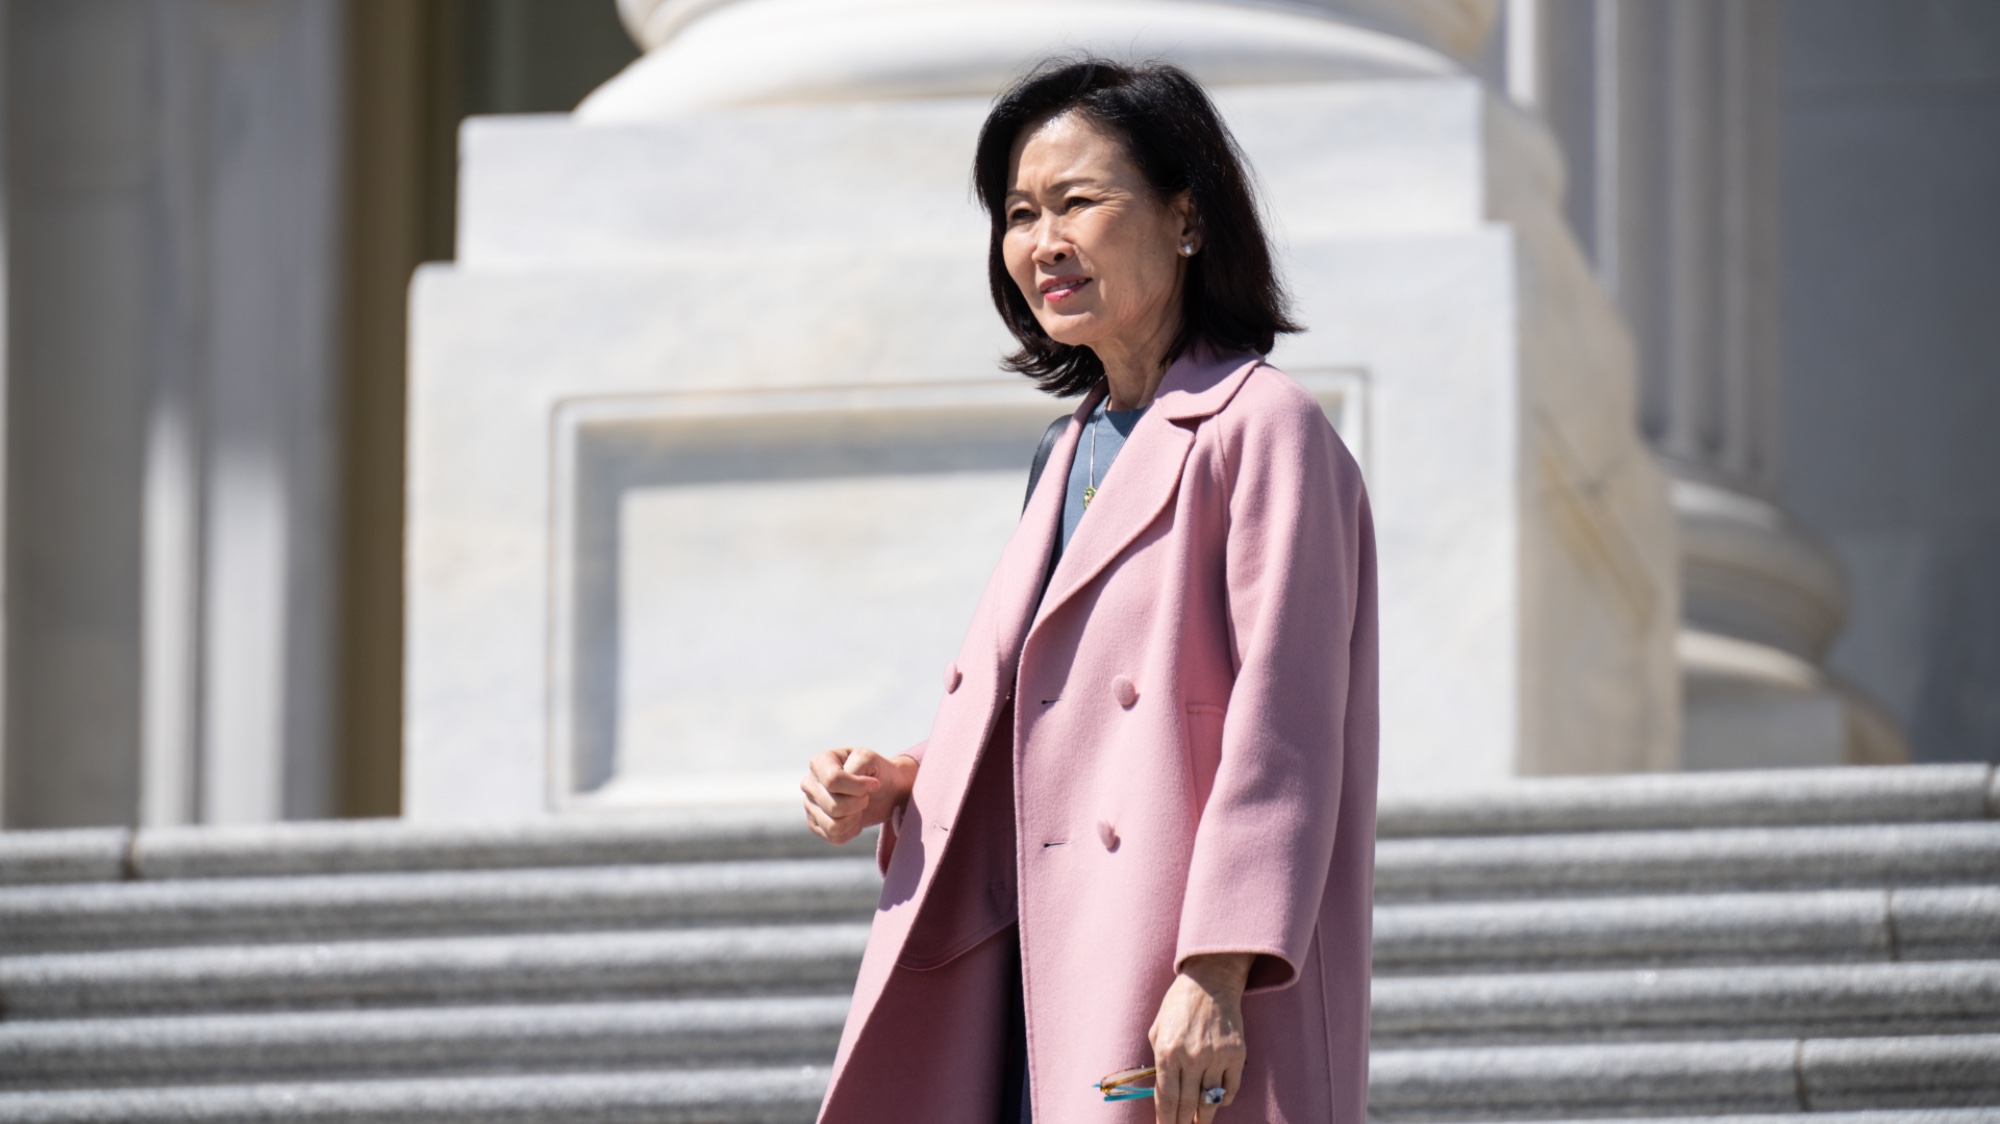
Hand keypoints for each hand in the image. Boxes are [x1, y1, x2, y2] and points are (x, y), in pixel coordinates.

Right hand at [801, 747, 917, 845]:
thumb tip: (856, 785)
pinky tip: (855, 818)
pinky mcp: (816, 826)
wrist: (883, 790)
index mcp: (819, 763)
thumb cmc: (874, 771)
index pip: (833, 781)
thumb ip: (859, 766)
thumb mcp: (870, 759)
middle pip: (834, 806)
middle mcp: (809, 785)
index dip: (858, 787)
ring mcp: (810, 807)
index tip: (874, 784)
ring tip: (859, 807)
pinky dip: (852, 830)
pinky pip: (835, 837)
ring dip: (855, 818)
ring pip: (833, 826)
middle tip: (866, 796)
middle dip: (859, 804)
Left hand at [1148, 953, 1251, 1123]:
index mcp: (1167, 1051)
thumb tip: (1164, 1092)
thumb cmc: (1179, 1005)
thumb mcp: (1157, 1030)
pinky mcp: (1236, 1054)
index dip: (1166, 1119)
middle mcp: (1191, 1057)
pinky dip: (1223, 1100)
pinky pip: (1230, 1089)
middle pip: (1187, 1105)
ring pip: (1210, 1101)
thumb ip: (1159, 1061)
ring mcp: (1216, 1057)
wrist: (1210, 981)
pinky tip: (1216, 1102)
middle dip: (1182, 1123)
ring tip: (1199, 1123)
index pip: (1166, 1098)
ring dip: (1203, 1117)